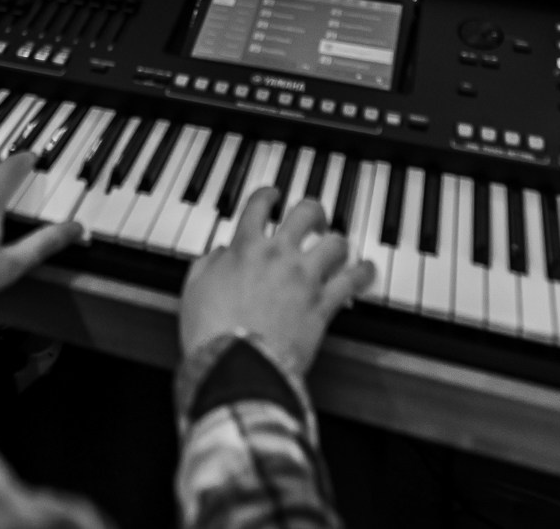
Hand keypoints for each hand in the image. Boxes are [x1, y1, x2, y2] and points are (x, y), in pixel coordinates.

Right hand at [180, 189, 375, 378]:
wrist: (235, 365)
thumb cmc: (210, 332)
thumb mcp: (194, 290)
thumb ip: (207, 264)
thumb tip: (220, 254)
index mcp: (246, 248)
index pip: (259, 204)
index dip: (269, 196)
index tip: (274, 197)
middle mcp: (279, 255)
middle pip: (306, 213)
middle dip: (313, 213)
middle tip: (314, 220)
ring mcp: (305, 278)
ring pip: (336, 242)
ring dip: (338, 243)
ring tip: (338, 248)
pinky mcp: (323, 304)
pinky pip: (353, 280)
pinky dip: (362, 273)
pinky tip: (365, 270)